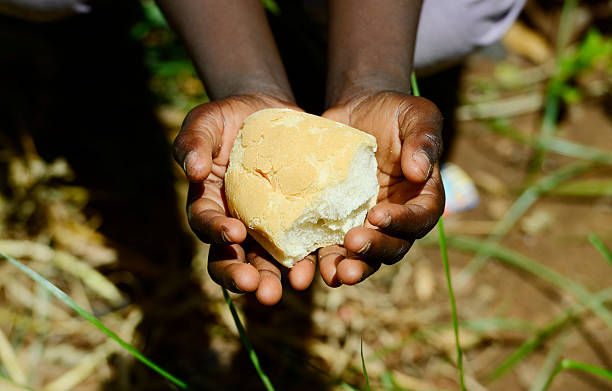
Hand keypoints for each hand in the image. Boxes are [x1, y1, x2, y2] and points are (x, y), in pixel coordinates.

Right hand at [174, 94, 315, 304]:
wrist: (270, 114)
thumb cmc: (230, 118)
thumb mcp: (206, 121)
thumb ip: (193, 142)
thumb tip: (191, 170)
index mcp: (209, 204)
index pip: (206, 224)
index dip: (216, 233)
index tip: (233, 233)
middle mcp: (235, 224)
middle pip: (232, 259)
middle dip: (244, 276)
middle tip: (260, 290)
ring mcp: (266, 227)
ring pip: (266, 262)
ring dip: (277, 278)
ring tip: (294, 287)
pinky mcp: (296, 221)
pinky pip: (302, 245)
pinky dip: (310, 258)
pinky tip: (323, 266)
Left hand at [318, 91, 444, 285]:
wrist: (356, 113)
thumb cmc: (392, 112)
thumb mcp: (416, 114)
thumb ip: (424, 139)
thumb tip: (420, 171)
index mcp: (421, 195)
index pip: (420, 217)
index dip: (402, 222)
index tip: (377, 215)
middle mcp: (397, 217)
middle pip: (393, 245)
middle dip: (374, 251)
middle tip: (353, 247)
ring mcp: (367, 224)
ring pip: (364, 256)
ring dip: (351, 268)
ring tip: (335, 274)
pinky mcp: (338, 223)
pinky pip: (333, 246)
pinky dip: (324, 259)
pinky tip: (308, 267)